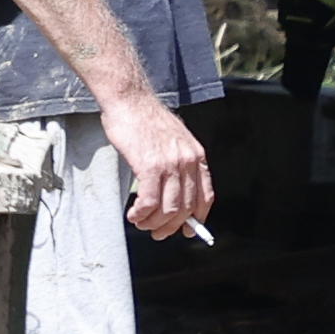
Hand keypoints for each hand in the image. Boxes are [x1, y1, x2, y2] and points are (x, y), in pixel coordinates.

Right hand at [106, 90, 214, 239]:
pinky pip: (149, 202)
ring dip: (153, 223)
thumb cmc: (144, 118)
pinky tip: (133, 214)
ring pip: (168, 209)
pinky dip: (141, 214)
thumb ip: (178, 163)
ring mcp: (170, 164)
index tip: (187, 230)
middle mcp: (187, 161)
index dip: (197, 219)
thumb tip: (175, 191)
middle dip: (171, 227)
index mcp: (196, 156)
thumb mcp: (173, 139)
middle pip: (186, 208)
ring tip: (141, 223)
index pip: (205, 196)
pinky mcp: (149, 166)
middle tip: (157, 233)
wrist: (129, 100)